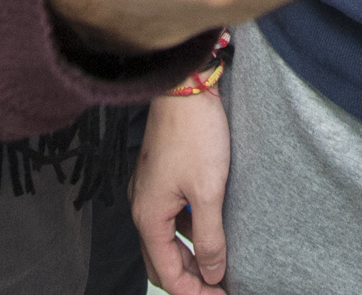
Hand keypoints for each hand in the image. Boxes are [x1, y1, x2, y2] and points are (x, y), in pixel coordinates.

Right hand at [134, 88, 231, 291]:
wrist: (185, 88)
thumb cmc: (194, 134)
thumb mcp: (208, 191)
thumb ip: (210, 237)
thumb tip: (212, 273)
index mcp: (149, 217)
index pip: (167, 273)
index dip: (194, 292)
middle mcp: (142, 207)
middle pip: (160, 261)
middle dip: (188, 279)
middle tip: (219, 287)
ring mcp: (149, 192)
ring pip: (165, 240)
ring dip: (188, 257)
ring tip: (218, 264)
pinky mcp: (159, 177)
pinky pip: (169, 219)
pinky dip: (187, 233)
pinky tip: (209, 230)